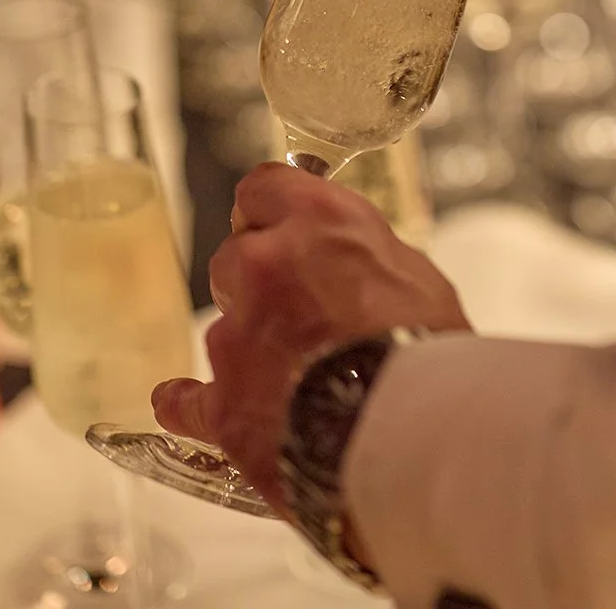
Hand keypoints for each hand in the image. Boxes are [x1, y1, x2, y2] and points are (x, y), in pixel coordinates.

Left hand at [151, 162, 471, 514]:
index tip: (280, 225)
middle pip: (235, 256)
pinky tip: (187, 405)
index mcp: (317, 221)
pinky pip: (187, 400)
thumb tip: (345, 268)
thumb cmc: (428, 347)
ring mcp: (235, 336)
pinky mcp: (222, 403)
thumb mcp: (416, 273)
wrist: (411, 428)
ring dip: (249, 343)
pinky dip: (191, 403)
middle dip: (260, 280)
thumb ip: (361, 258)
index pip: (264, 187)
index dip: (271, 210)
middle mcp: (263, 264)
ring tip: (295, 376)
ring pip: (223, 326)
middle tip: (301, 311)